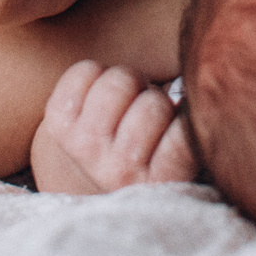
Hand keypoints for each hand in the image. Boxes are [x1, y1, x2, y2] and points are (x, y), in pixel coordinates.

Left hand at [30, 61, 196, 193]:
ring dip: (129, 83)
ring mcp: (86, 149)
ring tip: (128, 101)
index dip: (186, 118)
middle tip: (150, 112)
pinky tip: (99, 94)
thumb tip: (196, 92)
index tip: (179, 124)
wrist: (98, 166)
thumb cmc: (155, 146)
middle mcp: (119, 172)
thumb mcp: (182, 149)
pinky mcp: (59, 124)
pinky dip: (95, 72)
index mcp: (159, 183)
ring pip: (119, 82)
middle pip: (153, 105)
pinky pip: (84, 72)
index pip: (183, 139)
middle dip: (156, 99)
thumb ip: (193, 127)